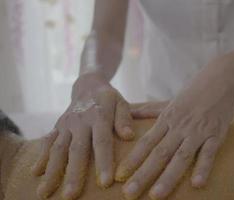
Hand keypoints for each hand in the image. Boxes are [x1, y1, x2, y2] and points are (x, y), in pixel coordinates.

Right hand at [31, 72, 134, 199]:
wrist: (88, 86)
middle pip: (76, 150)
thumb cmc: (109, 99)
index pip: (102, 142)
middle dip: (73, 174)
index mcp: (99, 116)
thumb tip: (130, 135)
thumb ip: (124, 118)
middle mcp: (80, 121)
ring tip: (45, 193)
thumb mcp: (121, 103)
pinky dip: (41, 158)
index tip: (106, 182)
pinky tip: (36, 173)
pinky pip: (47, 142)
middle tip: (70, 196)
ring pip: (58, 149)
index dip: (104, 162)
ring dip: (52, 172)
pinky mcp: (57, 126)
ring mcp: (66, 124)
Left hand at [116, 87, 233, 198]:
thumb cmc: (192, 93)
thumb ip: (148, 110)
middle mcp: (179, 127)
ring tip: (156, 195)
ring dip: (168, 177)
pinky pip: (209, 153)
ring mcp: (198, 132)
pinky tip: (196, 184)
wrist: (220, 80)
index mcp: (166, 120)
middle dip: (143, 174)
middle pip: (159, 153)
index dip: (132, 160)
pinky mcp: (215, 134)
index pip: (145, 143)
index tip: (119, 176)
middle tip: (129, 193)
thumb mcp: (168, 102)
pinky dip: (203, 167)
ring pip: (181, 157)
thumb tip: (127, 112)